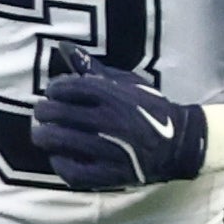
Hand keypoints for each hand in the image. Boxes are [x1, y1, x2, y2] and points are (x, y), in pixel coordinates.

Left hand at [27, 61, 210, 189]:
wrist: (180, 144)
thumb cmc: (151, 109)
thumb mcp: (129, 83)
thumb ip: (96, 69)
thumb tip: (64, 48)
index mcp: (115, 96)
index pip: (69, 87)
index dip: (54, 89)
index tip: (54, 92)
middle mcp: (109, 121)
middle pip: (57, 113)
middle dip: (43, 110)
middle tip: (44, 113)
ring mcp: (108, 149)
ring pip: (57, 140)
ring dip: (43, 135)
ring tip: (44, 134)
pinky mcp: (108, 175)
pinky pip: (71, 170)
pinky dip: (59, 163)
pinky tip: (59, 156)